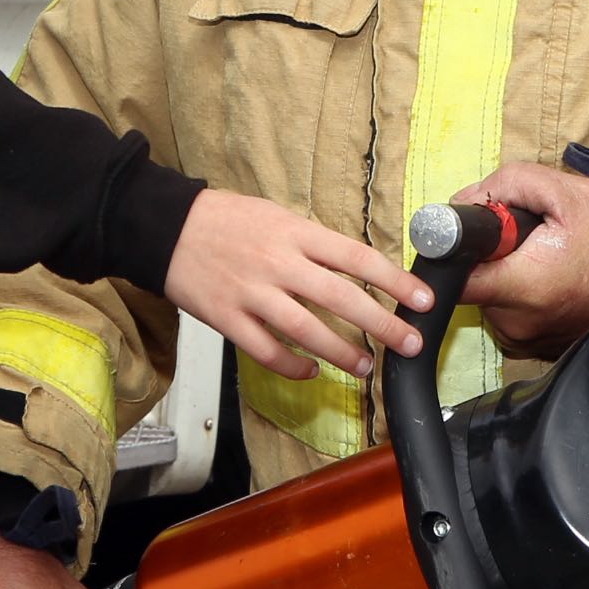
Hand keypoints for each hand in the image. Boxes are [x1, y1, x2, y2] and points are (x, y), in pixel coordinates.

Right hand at [164, 188, 429, 381]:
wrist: (165, 227)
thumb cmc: (227, 220)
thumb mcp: (278, 216)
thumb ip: (314, 244)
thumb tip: (356, 270)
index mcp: (296, 233)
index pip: (358, 259)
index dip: (395, 282)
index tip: (423, 300)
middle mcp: (279, 263)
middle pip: (341, 298)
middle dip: (383, 325)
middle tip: (411, 344)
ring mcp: (252, 294)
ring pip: (307, 331)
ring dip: (342, 353)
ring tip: (366, 366)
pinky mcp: (227, 319)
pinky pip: (266, 351)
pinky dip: (292, 366)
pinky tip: (310, 371)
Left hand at [454, 163, 588, 359]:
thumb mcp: (567, 192)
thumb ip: (507, 185)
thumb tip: (464, 200)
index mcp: (522, 287)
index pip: (452, 279)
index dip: (453, 250)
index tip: (472, 233)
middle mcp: (518, 323)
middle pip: (472, 283)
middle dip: (491, 254)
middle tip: (530, 237)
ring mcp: (527, 340)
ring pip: (492, 297)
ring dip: (508, 272)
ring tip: (549, 256)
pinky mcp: (536, 346)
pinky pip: (511, 313)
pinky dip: (523, 292)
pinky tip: (554, 276)